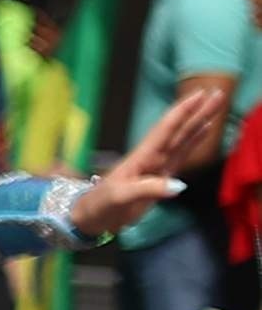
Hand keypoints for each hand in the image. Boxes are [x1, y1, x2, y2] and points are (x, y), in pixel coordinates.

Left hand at [81, 76, 238, 237]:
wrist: (93, 216)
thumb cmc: (101, 204)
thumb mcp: (120, 196)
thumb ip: (148, 189)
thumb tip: (179, 185)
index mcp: (142, 157)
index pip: (165, 129)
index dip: (182, 112)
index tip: (198, 95)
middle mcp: (153, 157)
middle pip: (179, 129)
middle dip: (198, 111)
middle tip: (217, 92)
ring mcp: (158, 165)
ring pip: (183, 138)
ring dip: (199, 121)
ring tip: (215, 105)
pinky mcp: (162, 175)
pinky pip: (182, 153)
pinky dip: (195, 140)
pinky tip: (204, 129)